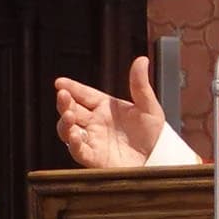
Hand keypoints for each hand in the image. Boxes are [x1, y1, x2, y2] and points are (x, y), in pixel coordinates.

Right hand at [53, 56, 167, 166]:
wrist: (158, 158)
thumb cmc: (153, 134)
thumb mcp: (148, 106)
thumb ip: (140, 85)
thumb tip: (142, 60)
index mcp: (105, 108)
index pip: (84, 95)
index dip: (71, 88)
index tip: (60, 82)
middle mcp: (95, 123)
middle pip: (72, 110)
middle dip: (64, 102)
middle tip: (63, 95)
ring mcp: (93, 140)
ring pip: (68, 130)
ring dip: (65, 122)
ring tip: (69, 114)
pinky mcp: (94, 158)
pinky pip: (79, 151)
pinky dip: (75, 144)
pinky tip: (76, 135)